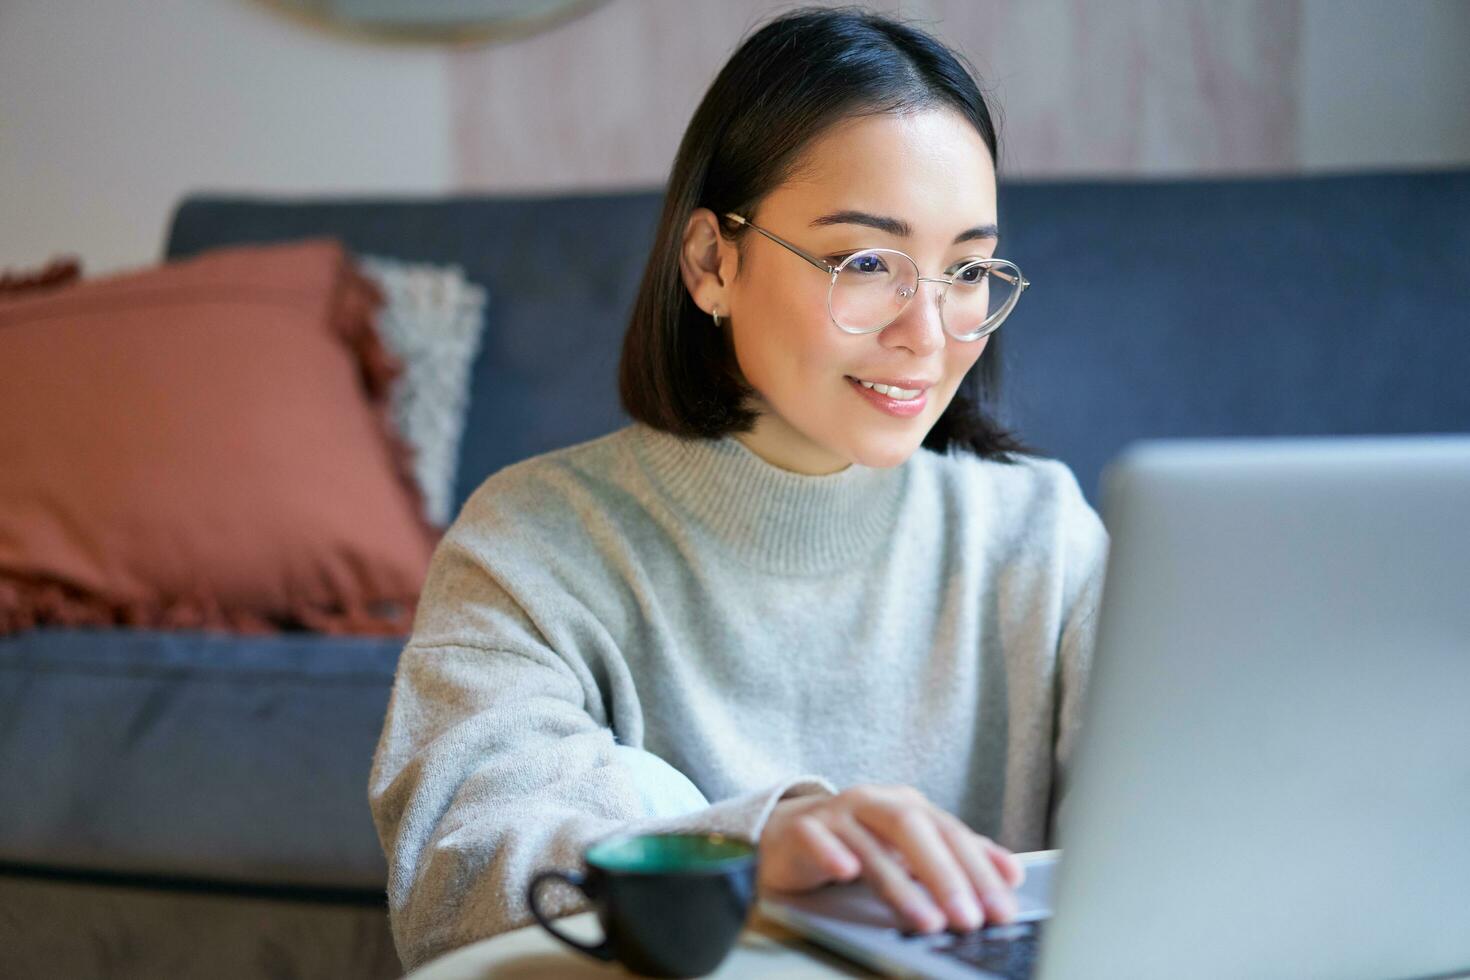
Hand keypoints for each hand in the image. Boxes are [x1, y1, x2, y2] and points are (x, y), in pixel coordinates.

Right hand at [757, 783, 1024, 933]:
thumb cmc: (856, 842)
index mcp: (907, 805)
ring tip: (927, 921)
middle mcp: (875, 802)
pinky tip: (846, 872)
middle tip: (970, 918)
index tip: (1003, 908)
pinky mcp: (801, 828)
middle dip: (947, 876)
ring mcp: (837, 813)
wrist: (788, 833)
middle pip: (915, 830)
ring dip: (901, 884)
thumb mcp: (910, 849)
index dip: (980, 871)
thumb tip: (1011, 873)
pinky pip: (815, 837)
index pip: (951, 834)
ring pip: (871, 842)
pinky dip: (831, 853)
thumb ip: (957, 857)